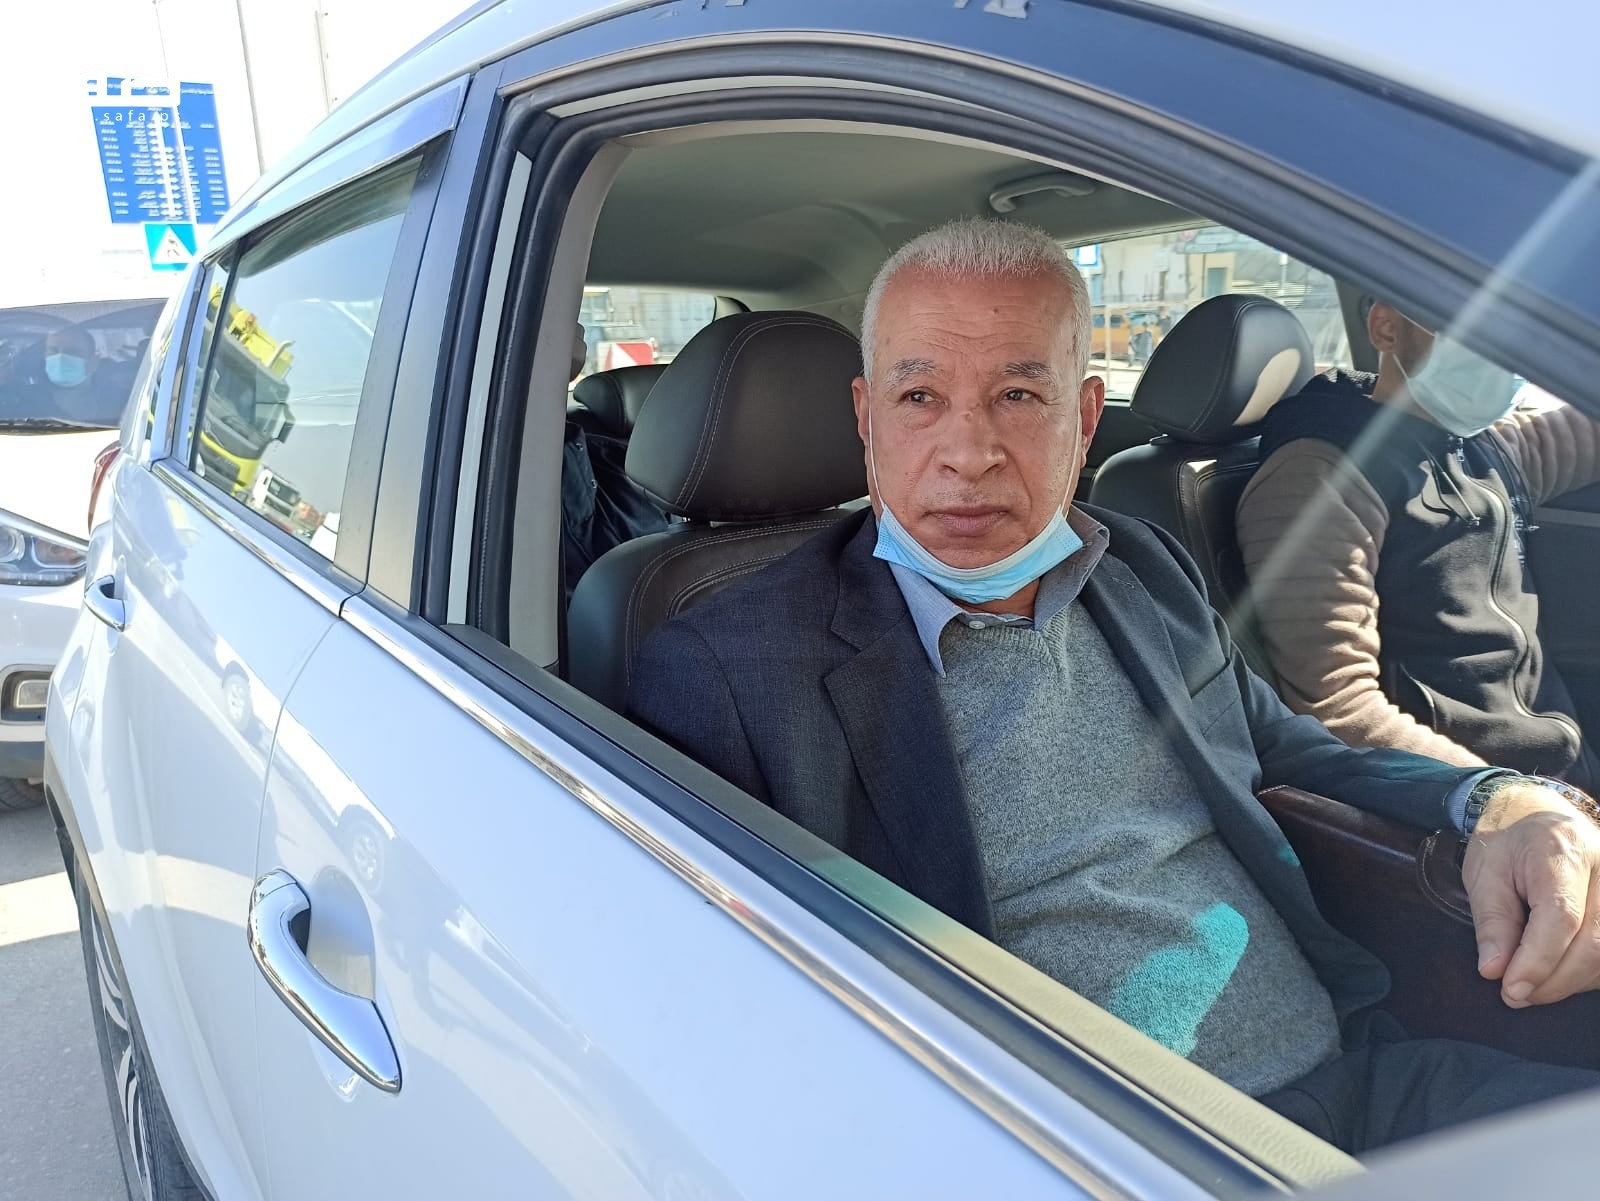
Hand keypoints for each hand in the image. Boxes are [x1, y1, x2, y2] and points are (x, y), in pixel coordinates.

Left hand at [1463, 781, 1599, 1006]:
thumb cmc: (1507, 843)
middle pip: (1593, 941)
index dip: (1539, 960)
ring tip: (1531, 986)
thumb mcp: (1484, 873)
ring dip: (1571, 981)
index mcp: (1562, 850)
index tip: (1512, 987)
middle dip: (1553, 979)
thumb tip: (1495, 970)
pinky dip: (1588, 973)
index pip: (1562, 916)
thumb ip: (1491, 922)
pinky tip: (1559, 974)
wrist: (1537, 814)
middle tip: (1515, 995)